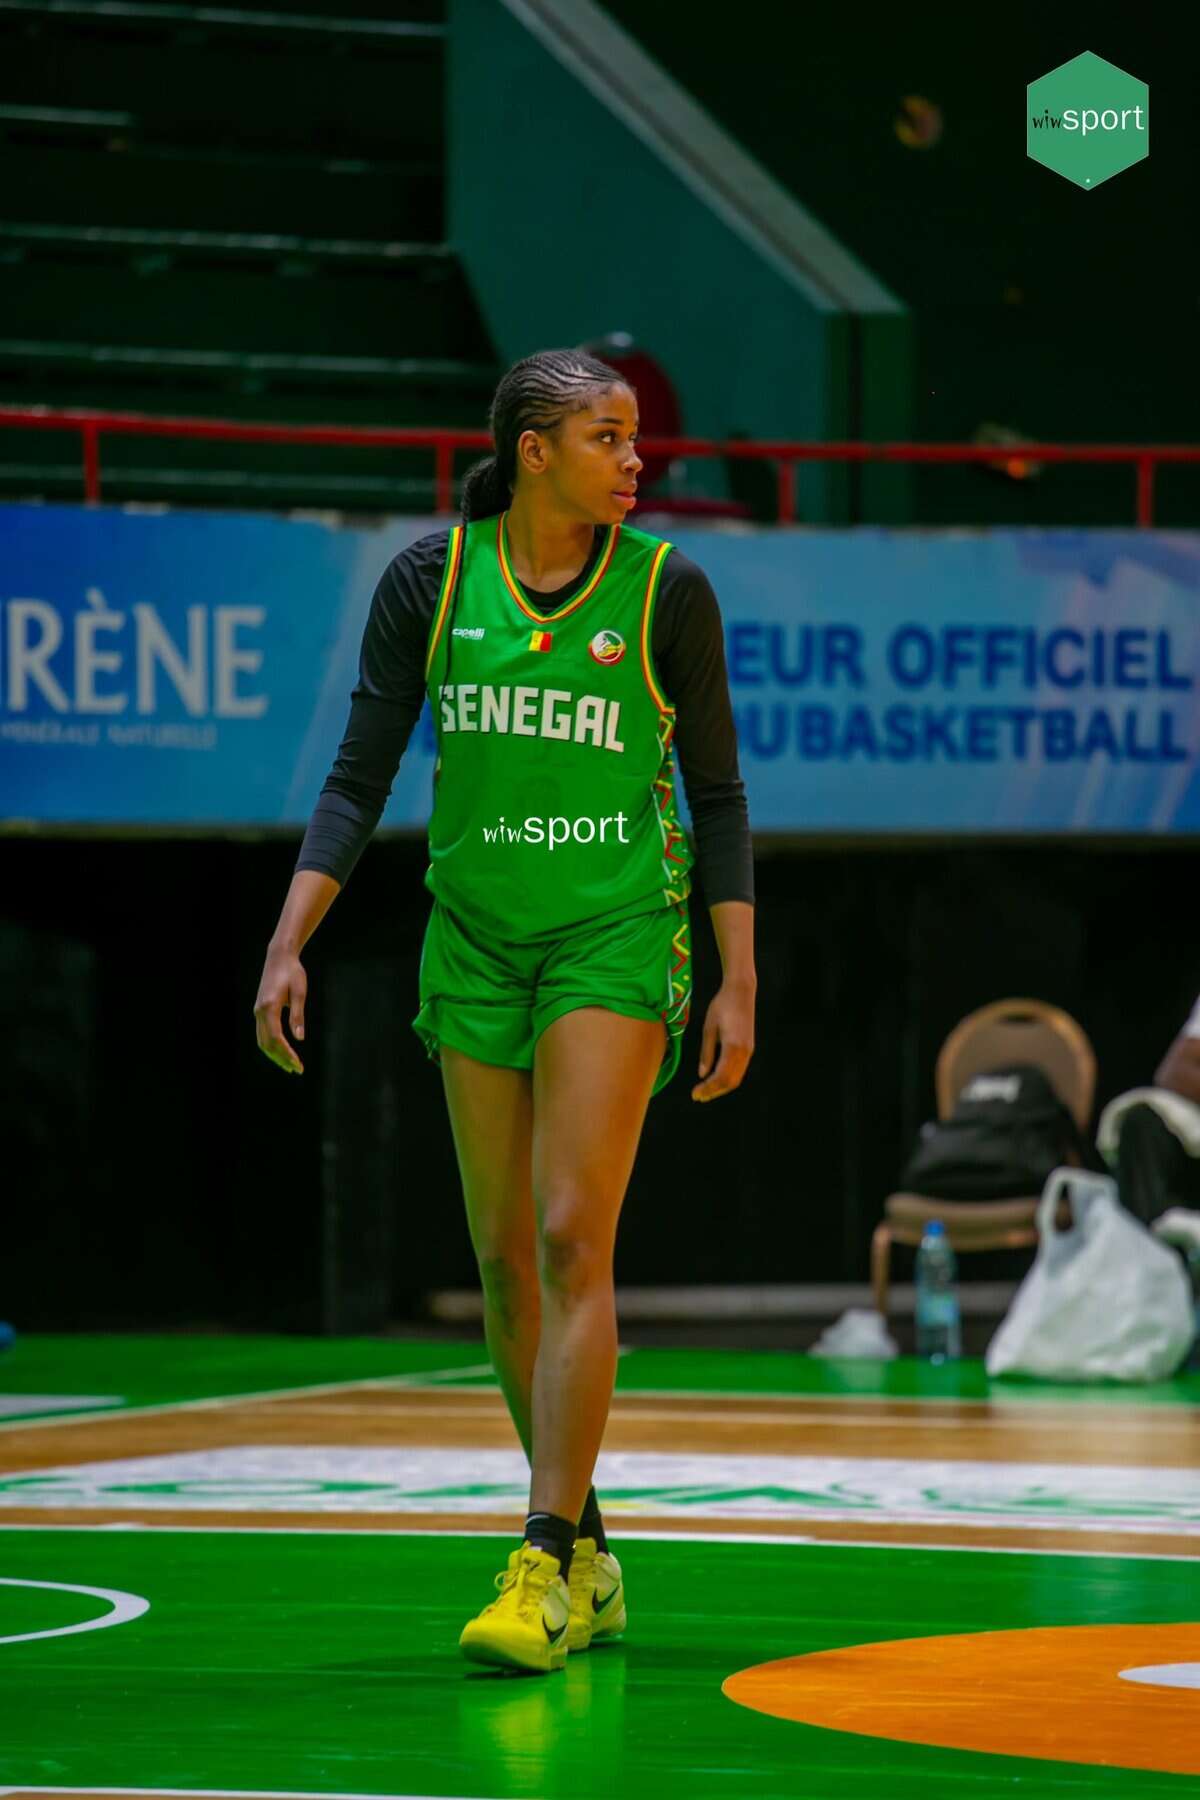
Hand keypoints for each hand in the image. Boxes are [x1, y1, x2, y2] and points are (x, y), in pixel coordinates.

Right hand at [253, 945, 306, 1074]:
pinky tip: (281, 1052)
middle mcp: (259, 1011)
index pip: (276, 1038)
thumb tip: (299, 1038)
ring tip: (290, 1065)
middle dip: (281, 1059)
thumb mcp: (299, 992)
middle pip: (267, 1043)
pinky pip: (262, 1034)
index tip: (298, 1065)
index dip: (287, 1054)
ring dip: (275, 1055)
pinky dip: (270, 1046)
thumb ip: (298, 1015)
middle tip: (297, 1070)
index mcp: (269, 1007)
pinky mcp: (259, 1010)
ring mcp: (257, 1011)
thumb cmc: (293, 972)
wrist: (279, 957)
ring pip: (262, 1041)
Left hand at [691, 979, 754, 1102]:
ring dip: (721, 1087)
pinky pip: (739, 1070)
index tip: (695, 1094)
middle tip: (698, 1097)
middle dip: (714, 1092)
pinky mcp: (749, 1048)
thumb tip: (702, 1074)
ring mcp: (749, 1051)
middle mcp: (744, 1052)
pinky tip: (716, 1079)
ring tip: (705, 1091)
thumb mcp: (708, 1028)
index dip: (708, 1088)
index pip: (720, 1077)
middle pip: (730, 1081)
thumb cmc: (721, 1006)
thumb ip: (706, 1053)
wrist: (741, 992)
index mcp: (733, 1047)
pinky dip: (727, 1079)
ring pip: (737, 1078)